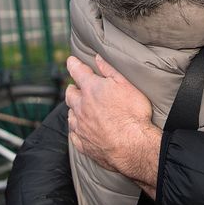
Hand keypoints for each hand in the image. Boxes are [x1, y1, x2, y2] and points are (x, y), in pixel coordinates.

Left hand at [67, 55, 162, 194]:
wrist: (133, 146)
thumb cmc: (133, 113)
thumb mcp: (126, 85)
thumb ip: (109, 70)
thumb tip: (98, 57)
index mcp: (91, 89)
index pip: (77, 71)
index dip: (73, 64)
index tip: (71, 61)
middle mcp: (81, 107)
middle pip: (70, 94)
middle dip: (72, 89)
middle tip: (76, 87)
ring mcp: (80, 127)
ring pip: (70, 114)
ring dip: (74, 109)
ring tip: (79, 108)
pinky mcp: (83, 144)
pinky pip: (74, 134)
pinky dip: (76, 129)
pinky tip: (81, 129)